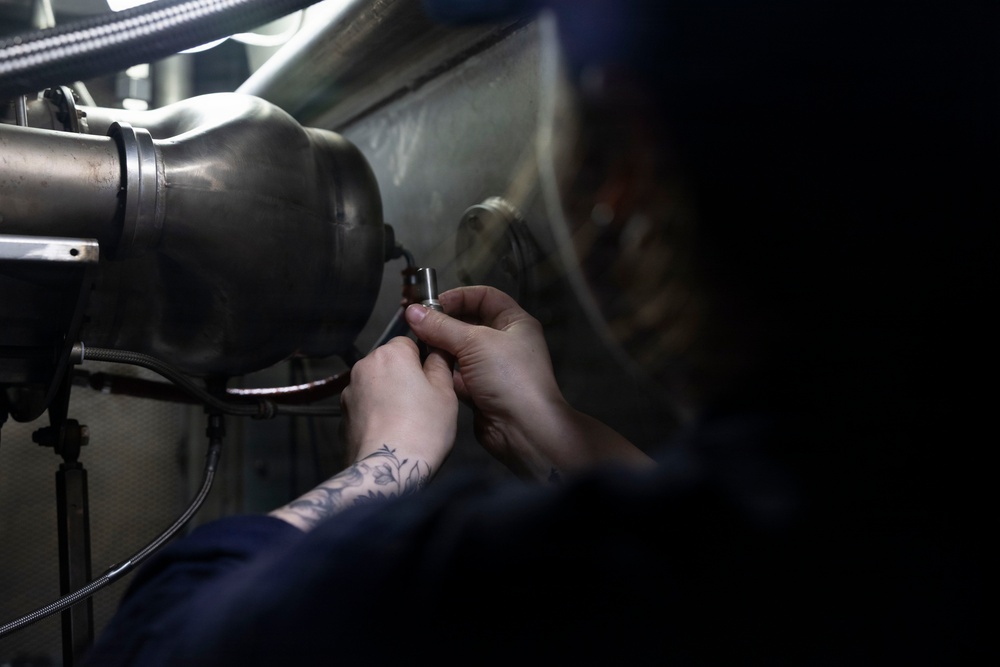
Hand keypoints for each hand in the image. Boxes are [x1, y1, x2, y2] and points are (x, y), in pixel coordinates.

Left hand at [339, 336, 457, 470]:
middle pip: (389, 364)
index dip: (422, 361)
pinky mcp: (342, 417)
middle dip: (402, 378)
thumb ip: (440, 364)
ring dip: (387, 396)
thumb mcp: (445, 393)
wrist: (388, 470)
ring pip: (375, 386)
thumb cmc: (424, 428)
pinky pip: (364, 408)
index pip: (408, 342)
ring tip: (405, 422)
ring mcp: (348, 393)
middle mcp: (364, 367)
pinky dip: (375, 415)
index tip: (432, 383)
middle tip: (422, 404)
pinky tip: (389, 434)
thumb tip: (436, 350)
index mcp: (390, 354)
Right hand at [405, 286, 652, 479]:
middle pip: (468, 323)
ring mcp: (491, 367)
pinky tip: (424, 368)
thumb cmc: (507, 376)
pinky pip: (455, 373)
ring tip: (414, 344)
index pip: (485, 297)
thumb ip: (441, 326)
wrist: (523, 429)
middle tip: (414, 323)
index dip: (459, 296)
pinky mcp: (479, 390)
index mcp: (515, 322)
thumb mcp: (475, 342)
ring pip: (459, 350)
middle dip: (443, 323)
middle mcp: (505, 342)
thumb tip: (412, 311)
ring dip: (439, 348)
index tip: (432, 303)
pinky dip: (442, 371)